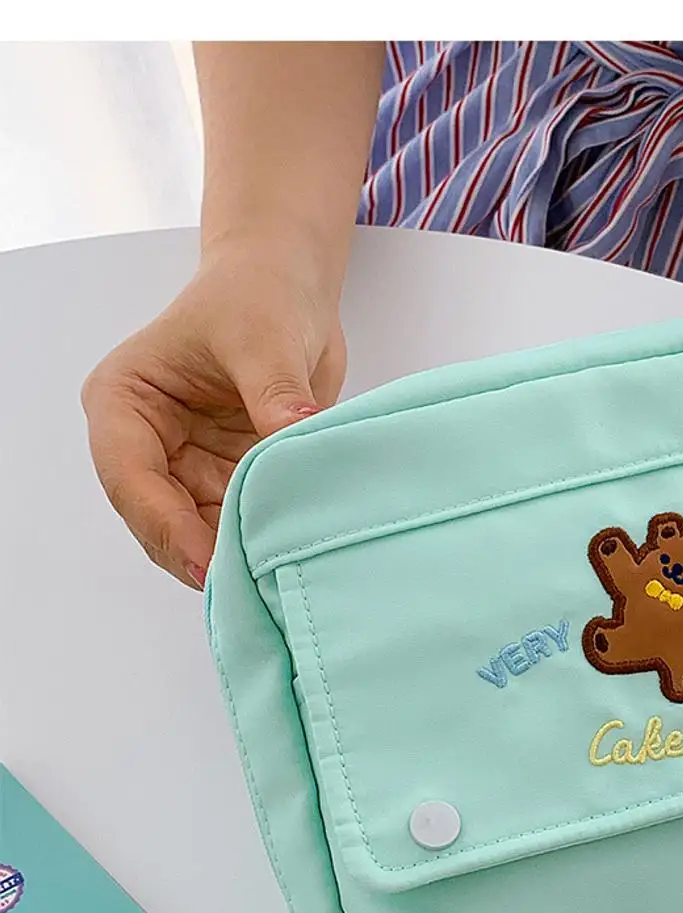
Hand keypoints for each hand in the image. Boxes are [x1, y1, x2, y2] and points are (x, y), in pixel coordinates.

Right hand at [81, 236, 346, 586]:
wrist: (291, 289)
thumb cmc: (257, 296)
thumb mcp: (263, 337)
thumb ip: (274, 393)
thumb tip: (291, 436)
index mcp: (124, 403)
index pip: (130, 477)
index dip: (166, 526)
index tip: (209, 563)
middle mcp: (147, 444)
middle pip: (158, 520)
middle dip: (198, 553)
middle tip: (248, 587)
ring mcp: (187, 467)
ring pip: (197, 533)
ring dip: (231, 556)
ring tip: (272, 580)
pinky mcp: (229, 481)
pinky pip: (237, 525)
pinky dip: (257, 545)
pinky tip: (287, 560)